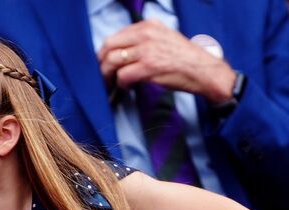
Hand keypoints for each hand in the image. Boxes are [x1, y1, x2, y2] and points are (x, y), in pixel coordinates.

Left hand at [98, 20, 235, 104]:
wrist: (205, 71)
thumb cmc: (184, 59)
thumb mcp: (163, 38)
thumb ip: (142, 40)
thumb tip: (119, 52)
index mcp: (148, 25)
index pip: (115, 36)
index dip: (106, 52)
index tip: (104, 62)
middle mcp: (146, 34)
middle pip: (108, 46)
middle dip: (101, 62)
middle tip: (103, 74)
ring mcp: (147, 50)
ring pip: (112, 61)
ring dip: (107, 75)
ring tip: (111, 83)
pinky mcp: (149, 66)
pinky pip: (122, 75)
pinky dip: (121, 83)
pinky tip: (127, 86)